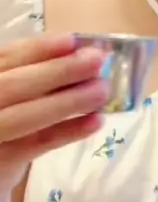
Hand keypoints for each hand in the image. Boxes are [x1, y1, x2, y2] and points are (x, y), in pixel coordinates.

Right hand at [0, 34, 108, 189]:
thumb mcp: (15, 87)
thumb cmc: (10, 112)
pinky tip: (96, 120)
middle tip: (97, 61)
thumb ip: (36, 71)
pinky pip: (40, 143)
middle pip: (14, 85)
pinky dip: (70, 130)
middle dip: (58, 71)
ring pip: (26, 116)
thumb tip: (82, 54)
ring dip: (68, 100)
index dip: (39, 49)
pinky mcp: (3, 161)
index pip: (7, 57)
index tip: (71, 40)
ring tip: (102, 90)